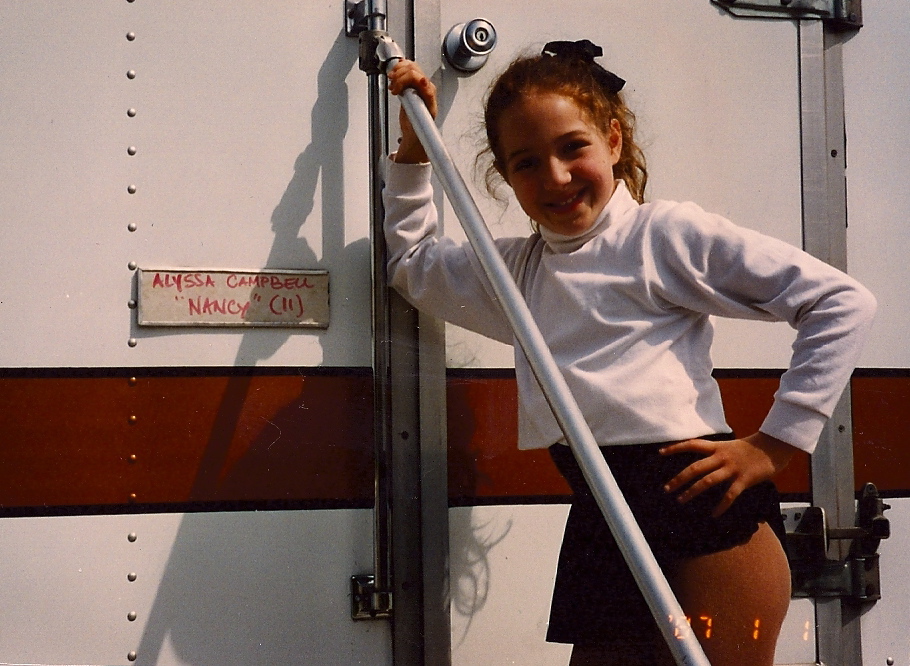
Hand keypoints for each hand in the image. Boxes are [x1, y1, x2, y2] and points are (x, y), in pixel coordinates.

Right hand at [387, 59, 437, 163]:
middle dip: (399, 77)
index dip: (406, 80)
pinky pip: (408, 66)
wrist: (416, 130)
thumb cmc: (418, 129)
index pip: (421, 80)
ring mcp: (421, 82)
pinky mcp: (414, 81)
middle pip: (413, 70)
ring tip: (392, 82)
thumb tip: (416, 110)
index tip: (395, 89)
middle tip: (392, 88)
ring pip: (410, 66)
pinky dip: (398, 68)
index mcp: (429, 97)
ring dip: (397, 72)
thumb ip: (417, 115)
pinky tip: (393, 75)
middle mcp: (427, 87)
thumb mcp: (417, 125)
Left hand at [660, 432, 796, 516]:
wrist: (774, 446)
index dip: (675, 447)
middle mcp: (722, 457)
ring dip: (692, 492)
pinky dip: (721, 506)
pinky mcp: (744, 480)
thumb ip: (716, 453)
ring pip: (707, 481)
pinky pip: (730, 495)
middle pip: (695, 468)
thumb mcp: (730, 446)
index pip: (692, 444)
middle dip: (679, 479)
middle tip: (666, 489)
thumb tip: (701, 463)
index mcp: (717, 447)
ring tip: (680, 500)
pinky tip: (713, 514)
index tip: (660, 452)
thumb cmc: (751, 448)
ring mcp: (732, 469)